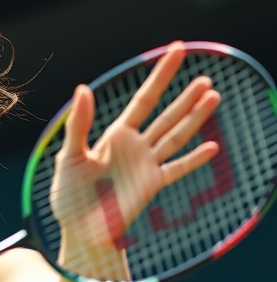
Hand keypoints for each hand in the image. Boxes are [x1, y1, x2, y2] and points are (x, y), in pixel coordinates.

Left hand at [51, 42, 221, 256]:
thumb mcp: (69, 157)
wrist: (79, 232)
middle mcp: (135, 147)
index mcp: (116, 136)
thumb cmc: (68, 196)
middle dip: (185, 98)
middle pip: (166, 116)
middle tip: (205, 79)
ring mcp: (146, 166)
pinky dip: (193, 160)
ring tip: (213, 97)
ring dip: (194, 119)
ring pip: (175, 137)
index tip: (178, 50)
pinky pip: (176, 170)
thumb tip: (82, 88)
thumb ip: (78, 125)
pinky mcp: (151, 187)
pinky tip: (212, 147)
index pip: (143, 100)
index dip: (161, 76)